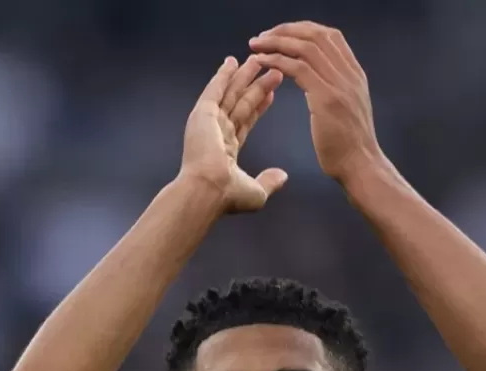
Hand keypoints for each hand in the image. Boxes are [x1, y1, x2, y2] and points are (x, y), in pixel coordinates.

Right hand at [180, 56, 286, 212]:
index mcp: (227, 149)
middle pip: (240, 102)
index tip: (271, 94)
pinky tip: (231, 62)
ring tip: (256, 60)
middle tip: (270, 69)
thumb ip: (269, 181)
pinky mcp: (202, 113)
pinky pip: (214, 90)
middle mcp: (217, 132)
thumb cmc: (228, 195)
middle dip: (255, 86)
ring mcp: (209, 122)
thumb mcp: (256, 191)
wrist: (208, 191)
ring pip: (230, 93)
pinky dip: (222, 75)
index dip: (259, 106)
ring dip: (243, 76)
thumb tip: (282, 176)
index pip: (247, 121)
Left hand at [249, 22, 384, 184]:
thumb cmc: (350, 146)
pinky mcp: (327, 99)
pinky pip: (298, 69)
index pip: (330, 36)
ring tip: (256, 45)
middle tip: (262, 37)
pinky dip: (277, 61)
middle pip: (316, 35)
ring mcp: (340, 84)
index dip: (302, 29)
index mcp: (355, 74)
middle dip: (285, 31)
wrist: (361, 167)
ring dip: (277, 42)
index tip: (280, 34)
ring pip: (306, 48)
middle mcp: (350, 73)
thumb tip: (319, 78)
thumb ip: (337, 89)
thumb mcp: (349, 108)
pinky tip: (261, 63)